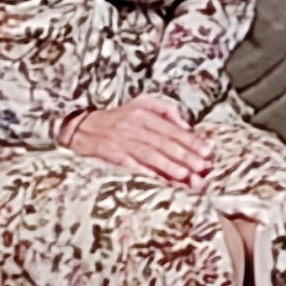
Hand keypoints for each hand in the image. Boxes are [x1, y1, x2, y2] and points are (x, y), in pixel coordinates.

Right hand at [57, 96, 214, 188]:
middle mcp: (131, 126)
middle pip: (163, 143)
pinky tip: (160, 181)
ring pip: (149, 155)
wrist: (78, 128)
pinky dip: (146, 174)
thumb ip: (166, 110)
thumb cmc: (116, 118)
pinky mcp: (110, 156)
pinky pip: (131, 166)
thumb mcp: (140, 104)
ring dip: (170, 167)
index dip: (190, 141)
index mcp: (141, 113)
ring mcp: (120, 142)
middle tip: (202, 167)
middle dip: (185, 156)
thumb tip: (187, 125)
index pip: (171, 129)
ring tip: (188, 177)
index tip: (207, 151)